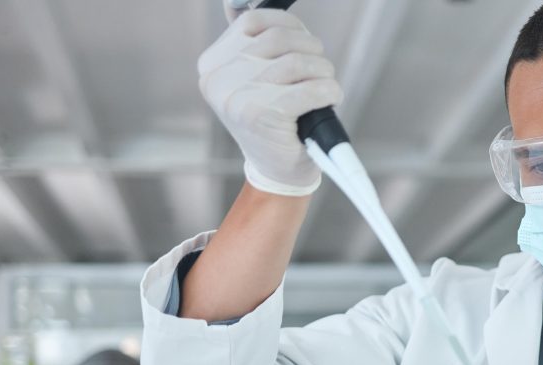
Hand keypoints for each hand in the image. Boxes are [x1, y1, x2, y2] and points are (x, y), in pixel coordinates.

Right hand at [199, 8, 342, 195]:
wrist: (277, 171)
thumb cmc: (271, 122)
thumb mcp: (252, 80)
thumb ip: (248, 44)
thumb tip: (237, 3)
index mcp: (213, 65)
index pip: (252, 21)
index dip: (289, 24)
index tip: (303, 41)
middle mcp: (220, 79)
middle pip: (280, 38)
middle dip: (311, 50)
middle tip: (319, 69)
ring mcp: (240, 97)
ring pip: (299, 61)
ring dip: (324, 72)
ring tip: (325, 86)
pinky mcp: (264, 115)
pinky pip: (311, 88)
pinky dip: (329, 92)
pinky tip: (329, 100)